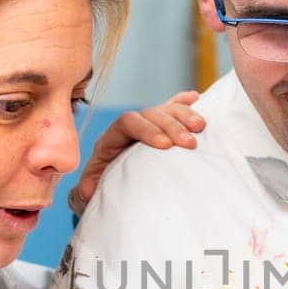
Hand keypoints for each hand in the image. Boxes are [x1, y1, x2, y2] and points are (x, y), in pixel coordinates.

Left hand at [69, 91, 203, 215]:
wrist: (114, 186)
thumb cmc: (106, 185)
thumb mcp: (96, 186)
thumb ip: (90, 185)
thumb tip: (86, 190)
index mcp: (113, 136)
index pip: (128, 122)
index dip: (147, 130)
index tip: (165, 145)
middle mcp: (132, 125)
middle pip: (152, 113)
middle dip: (172, 126)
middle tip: (189, 143)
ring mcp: (150, 124)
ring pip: (167, 109)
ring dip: (185, 115)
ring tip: (201, 127)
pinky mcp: (164, 127)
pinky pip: (175, 108)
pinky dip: (186, 104)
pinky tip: (198, 98)